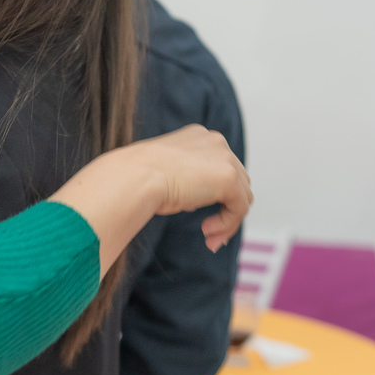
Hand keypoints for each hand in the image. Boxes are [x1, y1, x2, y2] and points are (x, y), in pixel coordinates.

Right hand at [50, 124, 251, 272]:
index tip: (200, 215)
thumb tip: (193, 199)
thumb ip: (185, 178)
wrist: (133, 177)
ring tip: (207, 238)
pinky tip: (206, 233)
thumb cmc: (136, 177)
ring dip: (227, 221)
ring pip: (241, 196)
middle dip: (225, 209)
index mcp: (198, 137)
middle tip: (207, 233)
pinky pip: (239, 208)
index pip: (220, 166)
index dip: (216, 194)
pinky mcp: (228, 178)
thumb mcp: (165, 172)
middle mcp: (215, 142)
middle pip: (237, 181)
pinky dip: (227, 224)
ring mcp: (224, 158)